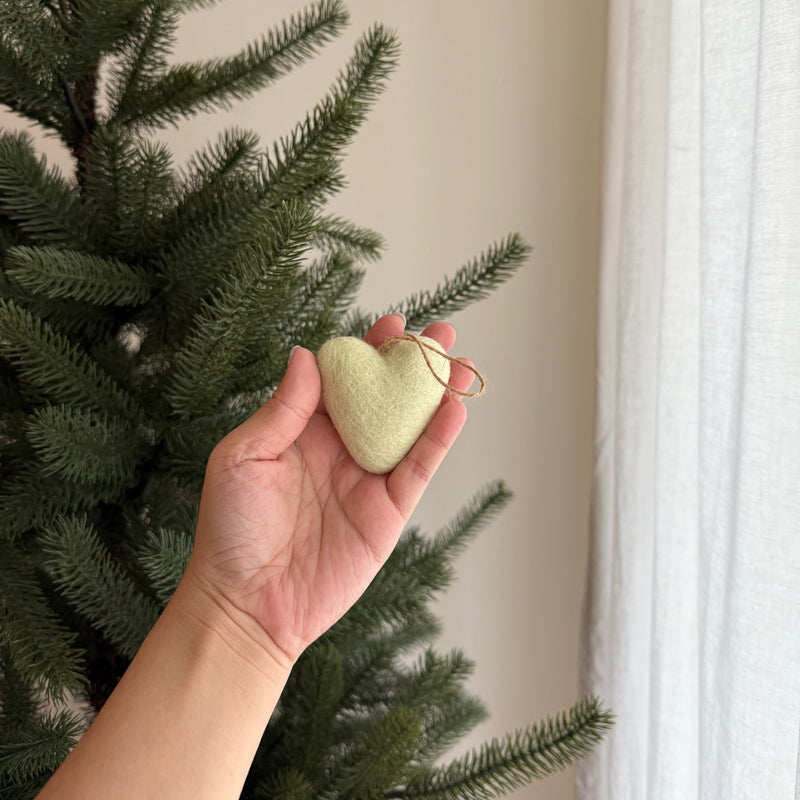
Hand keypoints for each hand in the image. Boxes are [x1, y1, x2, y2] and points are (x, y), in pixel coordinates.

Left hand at [185, 315, 473, 667]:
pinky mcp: (387, 511)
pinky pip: (417, 469)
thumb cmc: (231, 528)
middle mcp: (340, 449)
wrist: (247, 602)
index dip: (368, 351)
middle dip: (412, 365)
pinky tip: (452, 410)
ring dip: (436, 395)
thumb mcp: (244, 457)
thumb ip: (283, 409)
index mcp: (304, 430)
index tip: (390, 324)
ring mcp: (366, 480)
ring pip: (409, 428)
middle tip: (439, 334)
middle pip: (384, 397)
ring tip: (459, 363)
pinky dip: (437, 440)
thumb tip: (307, 354)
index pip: (343, 380)